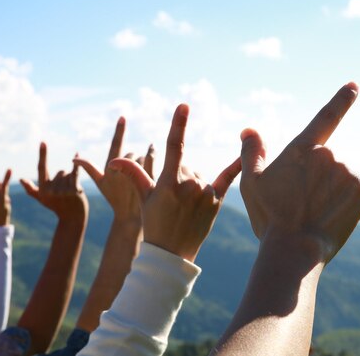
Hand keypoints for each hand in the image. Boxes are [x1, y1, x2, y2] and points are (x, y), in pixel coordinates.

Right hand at [20, 142, 87, 220]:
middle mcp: (52, 190)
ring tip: (71, 191)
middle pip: (60, 172)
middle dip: (63, 178)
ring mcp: (63, 190)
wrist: (73, 218)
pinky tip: (77, 153)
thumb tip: (21, 179)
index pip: (41, 169)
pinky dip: (78, 163)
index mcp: (43, 190)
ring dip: (70, 179)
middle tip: (65, 191)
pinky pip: (75, 173)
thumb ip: (31, 189)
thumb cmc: (56, 207)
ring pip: (68, 173)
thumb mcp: (42, 199)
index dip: (43, 155)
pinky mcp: (75, 190)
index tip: (43, 142)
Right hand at [73, 117, 154, 222]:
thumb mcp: (101, 185)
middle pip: (131, 155)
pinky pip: (152, 159)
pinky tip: (152, 152)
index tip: (123, 116)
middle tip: (134, 176)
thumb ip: (88, 168)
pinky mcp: (153, 179)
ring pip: (142, 156)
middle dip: (133, 162)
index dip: (118, 131)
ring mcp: (139, 175)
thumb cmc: (115, 200)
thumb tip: (74, 158)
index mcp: (110, 170)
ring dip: (143, 162)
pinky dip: (152, 155)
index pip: (115, 146)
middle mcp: (124, 172)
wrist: (133, 219)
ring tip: (142, 177)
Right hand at [110, 104, 240, 261]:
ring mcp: (205, 192)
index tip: (184, 106)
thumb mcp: (143, 197)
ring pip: (199, 174)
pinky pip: (227, 178)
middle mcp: (190, 184)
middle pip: (185, 165)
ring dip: (192, 183)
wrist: (172, 253)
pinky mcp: (216, 200)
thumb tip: (113, 160)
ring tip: (184, 207)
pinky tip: (245, 155)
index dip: (178, 124)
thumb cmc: (154, 223)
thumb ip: (133, 174)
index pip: (174, 146)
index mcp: (169, 182)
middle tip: (172, 202)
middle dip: (178, 176)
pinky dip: (235, 166)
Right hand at [239, 82, 359, 263]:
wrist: (293, 247)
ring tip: (314, 218)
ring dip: (332, 194)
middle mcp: (329, 153)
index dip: (341, 101)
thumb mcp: (250, 182)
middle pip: (328, 161)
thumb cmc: (270, 217)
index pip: (325, 117)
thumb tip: (248, 128)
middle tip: (299, 211)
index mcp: (302, 148)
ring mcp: (348, 170)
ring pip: (345, 175)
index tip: (354, 87)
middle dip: (315, 185)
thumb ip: (251, 152)